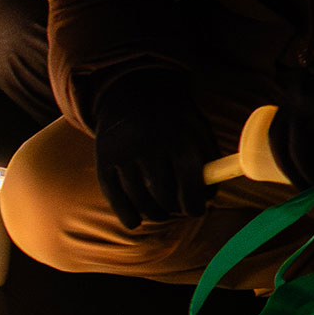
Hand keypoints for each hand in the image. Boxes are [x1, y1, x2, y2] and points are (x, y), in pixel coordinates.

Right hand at [91, 67, 213, 227]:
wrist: (131, 91)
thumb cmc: (173, 118)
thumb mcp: (196, 128)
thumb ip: (208, 160)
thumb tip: (209, 197)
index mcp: (179, 137)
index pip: (190, 183)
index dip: (194, 204)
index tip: (196, 211)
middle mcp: (151, 145)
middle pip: (164, 195)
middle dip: (174, 210)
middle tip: (177, 211)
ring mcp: (125, 152)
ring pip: (140, 199)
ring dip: (153, 214)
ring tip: (160, 214)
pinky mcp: (104, 158)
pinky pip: (114, 195)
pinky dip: (125, 214)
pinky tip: (134, 222)